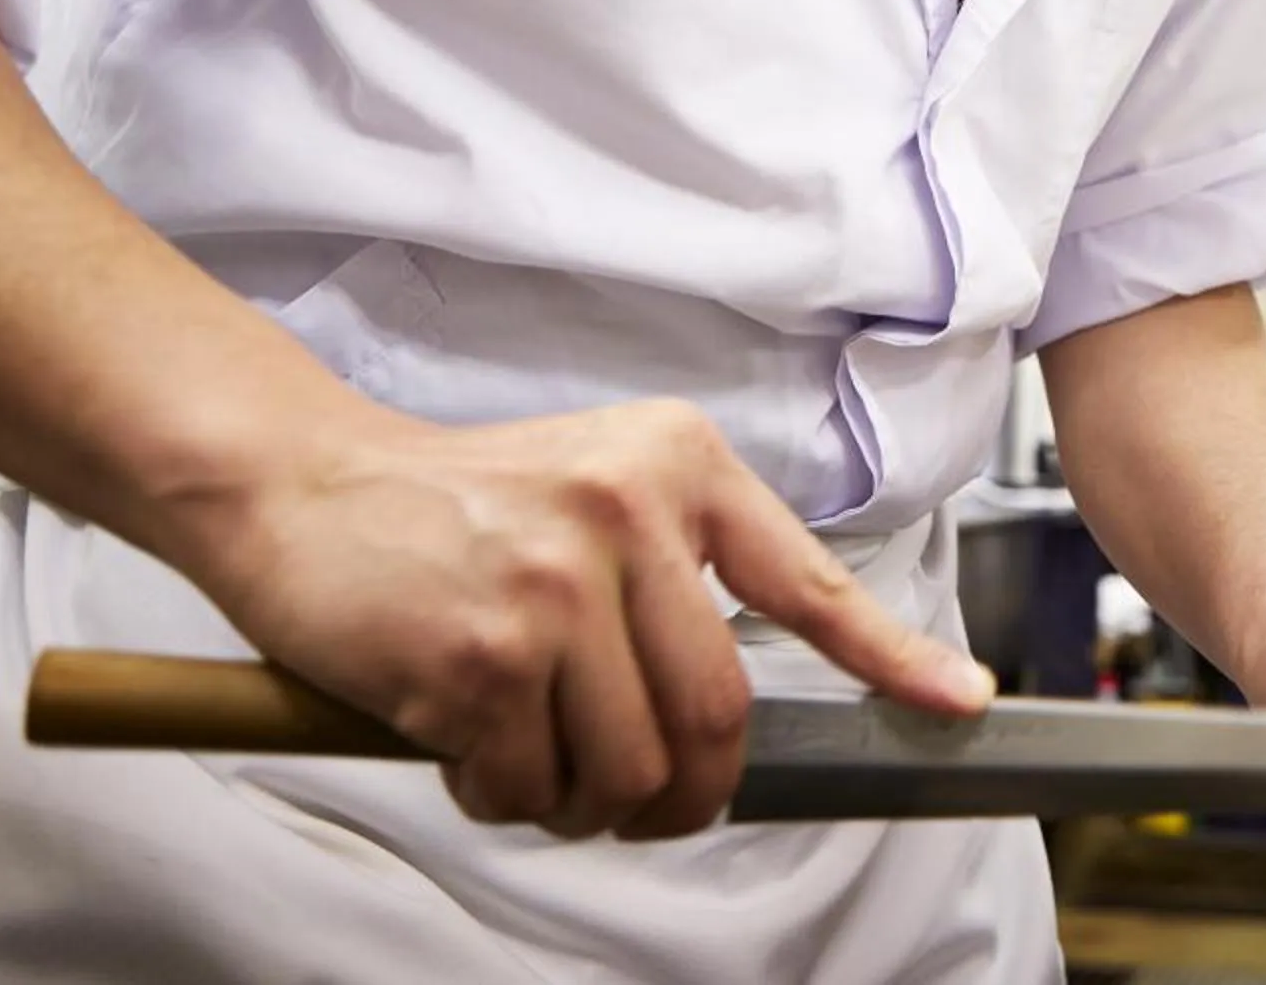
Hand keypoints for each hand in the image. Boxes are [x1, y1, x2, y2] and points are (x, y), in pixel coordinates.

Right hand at [183, 398, 993, 841]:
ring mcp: (556, 582)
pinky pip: (529, 786)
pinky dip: (498, 793)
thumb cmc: (458, 507)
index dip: (892, 659)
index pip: (808, 582)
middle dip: (682, 794)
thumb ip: (678, 575)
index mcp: (677, 462)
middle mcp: (630, 511)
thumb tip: (749, 714)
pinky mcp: (483, 654)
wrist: (306, 488)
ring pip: (627, 769)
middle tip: (636, 803)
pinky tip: (461, 735)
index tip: (959, 703)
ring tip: (523, 746)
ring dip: (576, 798)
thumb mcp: (598, 489)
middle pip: (718, 717)